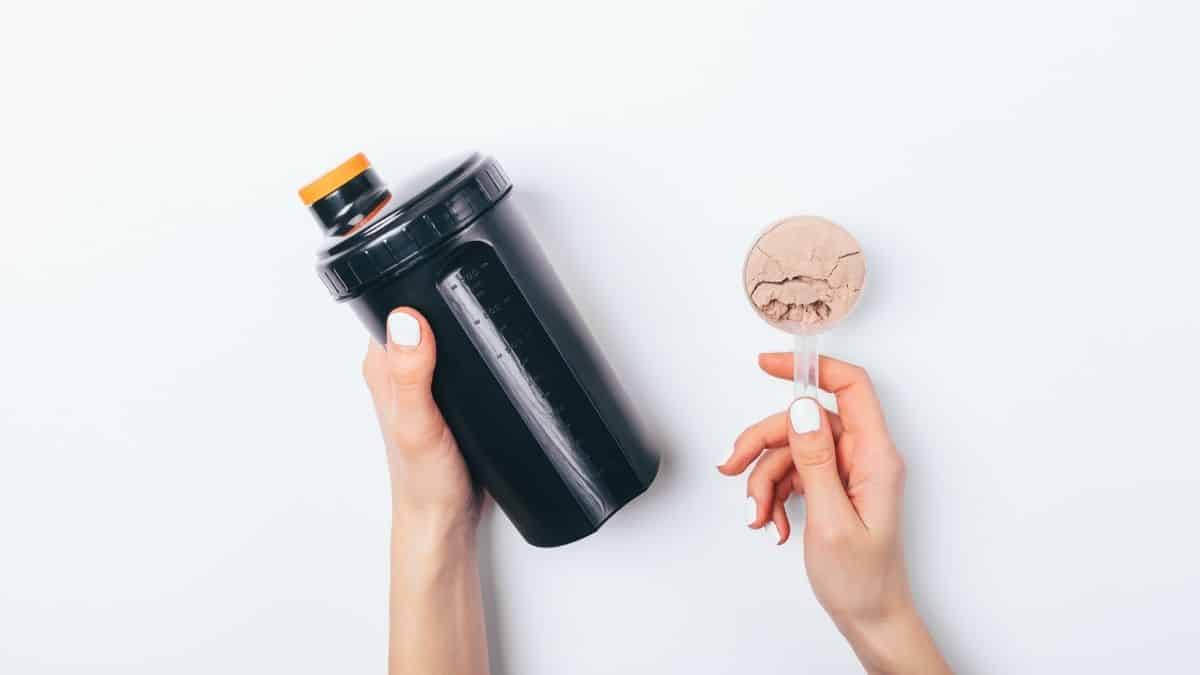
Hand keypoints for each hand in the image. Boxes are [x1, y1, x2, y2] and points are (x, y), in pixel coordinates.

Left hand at [362, 308, 479, 539]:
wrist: (446, 520)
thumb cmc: (423, 481)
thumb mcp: (416, 423)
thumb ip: (410, 373)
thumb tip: (407, 321)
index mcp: (382, 367)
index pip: (394, 306)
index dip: (419, 288)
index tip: (448, 284)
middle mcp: (401, 371)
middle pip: (425, 316)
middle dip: (451, 306)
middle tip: (478, 307)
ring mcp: (426, 384)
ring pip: (447, 339)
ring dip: (468, 332)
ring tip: (488, 328)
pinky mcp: (450, 399)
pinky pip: (463, 363)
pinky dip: (478, 356)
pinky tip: (492, 359)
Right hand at [719, 354, 949, 674]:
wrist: (871, 618)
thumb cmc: (863, 580)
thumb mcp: (832, 519)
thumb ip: (816, 461)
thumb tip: (802, 410)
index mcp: (876, 456)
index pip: (851, 387)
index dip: (811, 368)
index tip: (769, 365)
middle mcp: (863, 457)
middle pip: (803, 422)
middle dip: (763, 445)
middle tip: (734, 468)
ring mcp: (847, 472)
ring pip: (791, 450)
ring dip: (764, 479)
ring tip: (759, 514)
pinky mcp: (832, 488)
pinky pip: (792, 473)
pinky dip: (773, 495)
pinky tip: (772, 521)